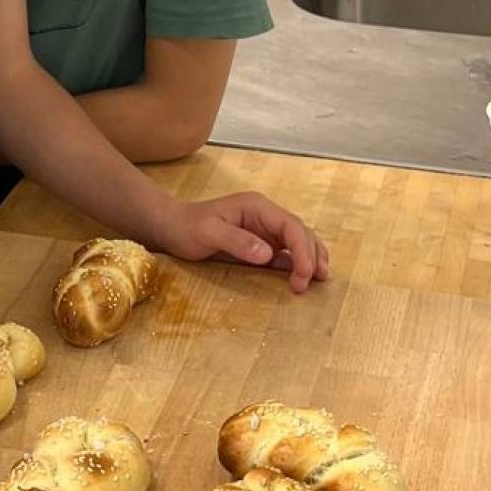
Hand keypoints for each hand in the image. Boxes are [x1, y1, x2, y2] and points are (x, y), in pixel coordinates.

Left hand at [150, 193, 329, 294]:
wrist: (171, 229)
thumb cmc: (187, 227)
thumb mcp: (208, 233)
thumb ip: (237, 241)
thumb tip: (270, 254)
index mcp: (257, 207)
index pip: (290, 225)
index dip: (302, 249)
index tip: (304, 273)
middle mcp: (265, 216)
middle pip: (300, 232)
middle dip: (310, 255)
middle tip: (310, 283)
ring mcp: (265, 230)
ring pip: (298, 241)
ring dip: (311, 258)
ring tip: (319, 279)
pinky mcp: (261, 244)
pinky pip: (286, 252)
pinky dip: (298, 263)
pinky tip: (303, 277)